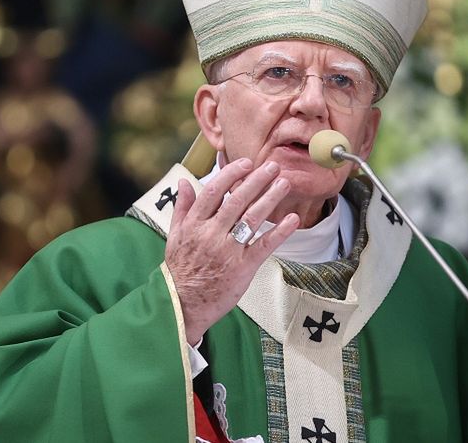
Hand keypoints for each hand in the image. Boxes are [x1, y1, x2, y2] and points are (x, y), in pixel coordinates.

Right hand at [165, 158, 299, 344]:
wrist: (183, 305)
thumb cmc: (180, 270)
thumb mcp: (174, 236)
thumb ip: (182, 207)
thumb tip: (186, 182)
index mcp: (194, 224)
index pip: (214, 191)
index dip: (232, 173)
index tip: (246, 163)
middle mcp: (211, 234)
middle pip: (237, 200)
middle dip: (257, 180)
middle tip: (272, 166)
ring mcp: (228, 251)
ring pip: (252, 218)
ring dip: (271, 198)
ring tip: (284, 184)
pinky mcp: (242, 268)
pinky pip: (264, 245)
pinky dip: (279, 231)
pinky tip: (292, 219)